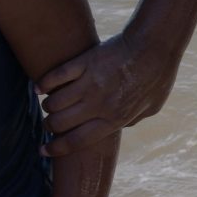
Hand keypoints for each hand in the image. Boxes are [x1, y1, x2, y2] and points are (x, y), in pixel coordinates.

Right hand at [38, 33, 173, 156]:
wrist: (156, 46)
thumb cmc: (158, 76)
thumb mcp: (151, 108)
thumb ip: (132, 120)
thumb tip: (119, 126)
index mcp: (115, 119)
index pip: (78, 141)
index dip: (57, 149)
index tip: (44, 151)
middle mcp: (99, 105)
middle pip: (59, 123)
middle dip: (50, 126)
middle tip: (50, 122)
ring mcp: (90, 83)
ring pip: (53, 102)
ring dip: (48, 105)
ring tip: (50, 103)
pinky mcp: (84, 63)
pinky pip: (55, 77)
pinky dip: (43, 83)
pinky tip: (39, 87)